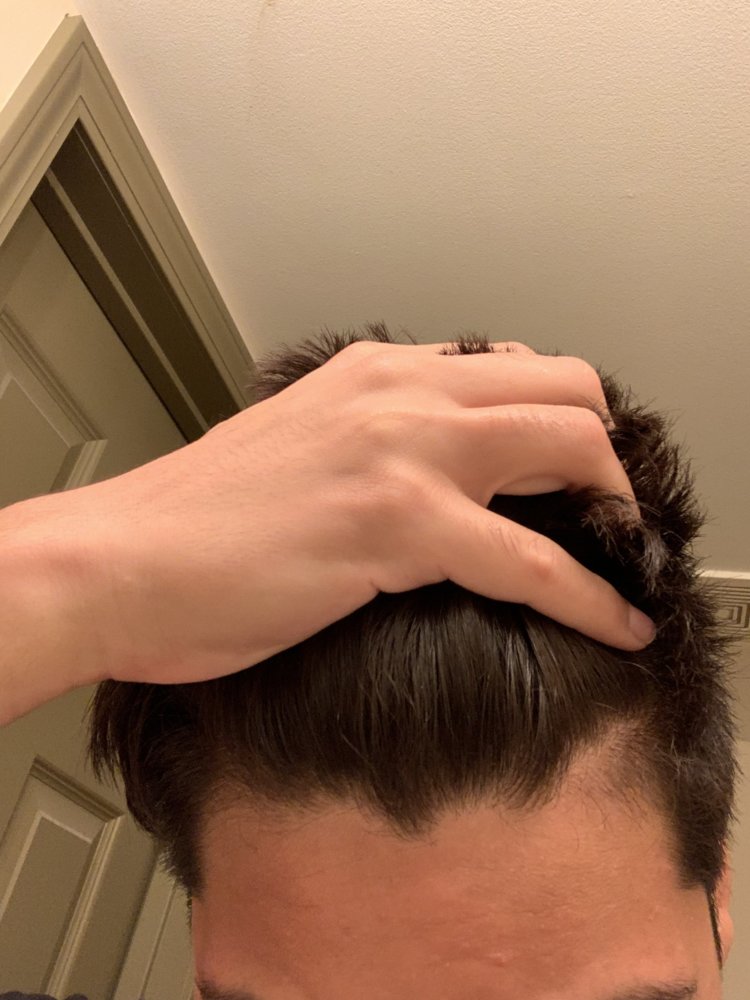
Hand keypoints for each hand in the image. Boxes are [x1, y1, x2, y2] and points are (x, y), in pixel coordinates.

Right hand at [1, 338, 655, 717]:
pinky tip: (619, 624)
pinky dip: (592, 598)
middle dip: (605, 452)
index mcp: (374, 373)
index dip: (558, 420)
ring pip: (571, 446)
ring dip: (615, 510)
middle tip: (609, 514)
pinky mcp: (397, 524)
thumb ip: (368, 445)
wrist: (118, 562)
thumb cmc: (195, 524)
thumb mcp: (299, 451)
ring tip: (624, 561)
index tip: (572, 473)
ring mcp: (403, 451)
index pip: (510, 367)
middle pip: (564, 386)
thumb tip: (426, 476)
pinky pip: (535, 561)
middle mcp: (400, 391)